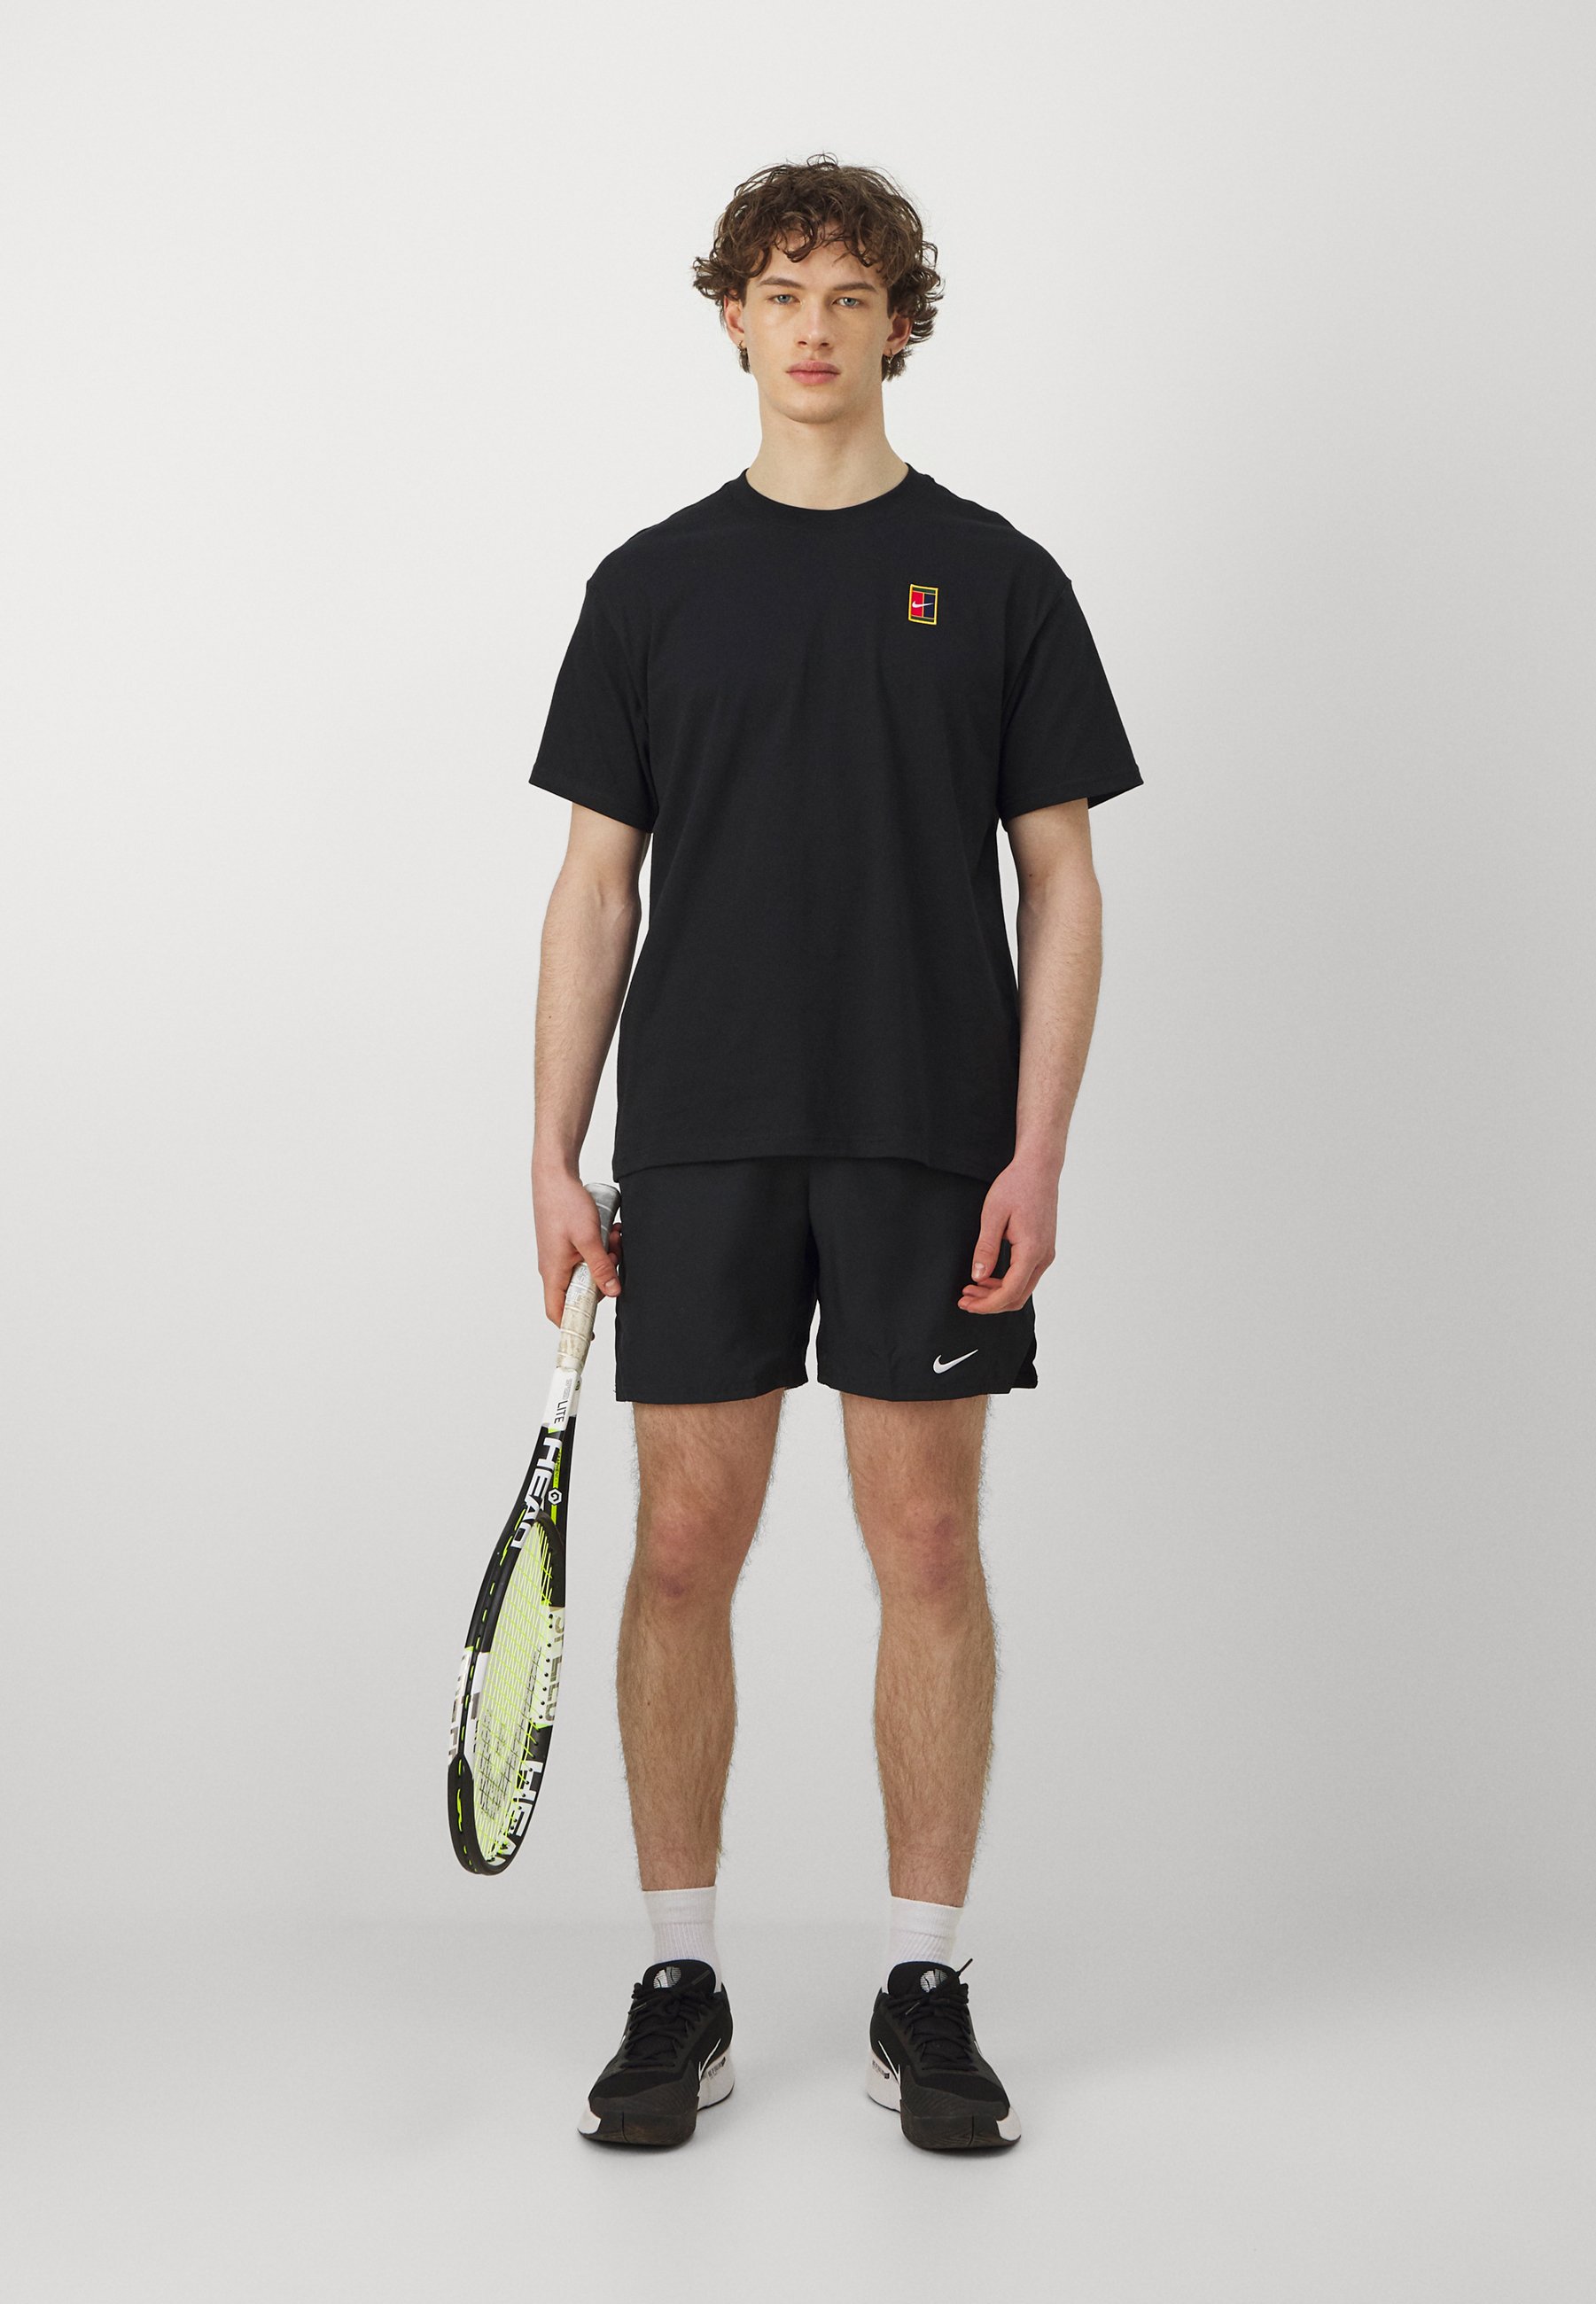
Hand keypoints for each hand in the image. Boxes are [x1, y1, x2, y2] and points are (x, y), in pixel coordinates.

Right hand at [534, 1166, 621, 1324]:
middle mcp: (554, 1266)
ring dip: (605, 1259)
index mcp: (553, 1270)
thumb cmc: (564, 1203)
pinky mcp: (567, 1243)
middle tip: (614, 1259)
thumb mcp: (589, 1238)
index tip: (590, 1336)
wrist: (554, 1175)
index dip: (572, 1326)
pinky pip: (587, 1255)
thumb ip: (601, 1266)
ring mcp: (560, 1255)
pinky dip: (602, 1247)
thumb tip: (612, 1291)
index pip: (557, 1311)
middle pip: (580, 1290)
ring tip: (614, 1239)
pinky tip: (611, 1232)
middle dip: (603, 1279)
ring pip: (587, 1270)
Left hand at [958, 1160, 1056, 1313]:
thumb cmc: (1016, 1186)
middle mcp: (1044, 1256)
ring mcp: (1046, 1253)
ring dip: (998, 1294)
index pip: (1009, 1292)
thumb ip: (986, 1248)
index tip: (966, 1303)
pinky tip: (988, 1277)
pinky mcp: (1043, 1248)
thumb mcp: (993, 1216)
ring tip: (972, 1289)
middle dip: (990, 1303)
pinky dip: (1007, 1283)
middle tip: (964, 1298)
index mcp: (1032, 1251)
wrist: (1039, 1168)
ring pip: (1023, 1288)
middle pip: (1018, 1297)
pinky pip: (1026, 1276)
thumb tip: (978, 1277)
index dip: (986, 1304)